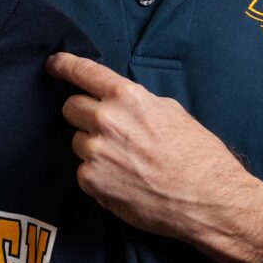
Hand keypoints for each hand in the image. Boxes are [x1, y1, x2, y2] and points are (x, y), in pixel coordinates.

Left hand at [46, 52, 262, 262]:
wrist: (208, 199)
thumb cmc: (198, 155)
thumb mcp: (171, 112)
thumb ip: (138, 104)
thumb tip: (120, 104)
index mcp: (127, 97)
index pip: (83, 72)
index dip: (63, 65)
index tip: (54, 63)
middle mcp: (106, 120)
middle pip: (70, 107)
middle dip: (84, 115)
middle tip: (107, 130)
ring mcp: (95, 152)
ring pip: (78, 141)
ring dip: (93, 148)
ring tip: (126, 162)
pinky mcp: (91, 182)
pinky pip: (83, 171)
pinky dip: (99, 176)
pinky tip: (125, 181)